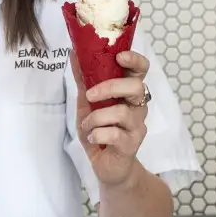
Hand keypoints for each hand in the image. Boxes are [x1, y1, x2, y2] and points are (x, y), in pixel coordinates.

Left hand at [77, 49, 150, 185]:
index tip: (118, 56)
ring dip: (96, 117)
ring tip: (86, 125)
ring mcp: (137, 126)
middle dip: (110, 87)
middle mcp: (138, 107)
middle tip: (90, 95)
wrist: (107, 165)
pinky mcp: (132, 145)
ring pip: (122, 112)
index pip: (141, 70)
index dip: (134, 60)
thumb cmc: (100, 129)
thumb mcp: (87, 101)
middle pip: (136, 87)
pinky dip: (97, 134)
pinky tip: (92, 137)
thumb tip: (74, 51)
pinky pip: (115, 134)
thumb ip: (84, 78)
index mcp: (129, 92)